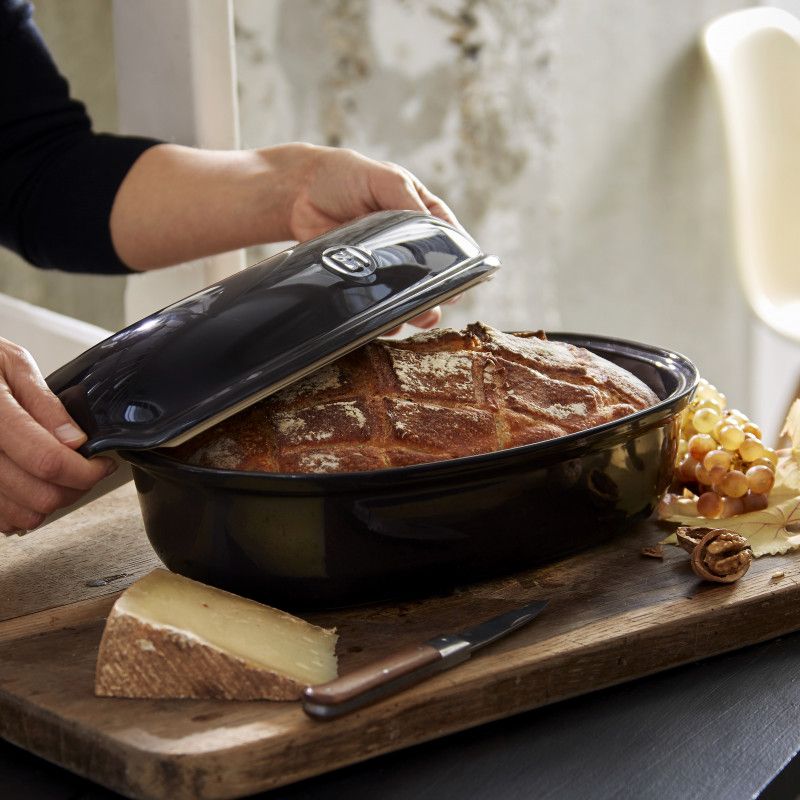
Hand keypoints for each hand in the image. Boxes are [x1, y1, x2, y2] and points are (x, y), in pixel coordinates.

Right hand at [0, 339, 114, 532]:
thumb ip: (45, 403)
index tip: (102, 464)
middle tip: (86, 470)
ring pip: (20, 515)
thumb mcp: (11, 363)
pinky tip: (29, 486)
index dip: (85, 470)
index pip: (47, 461)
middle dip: (75, 488)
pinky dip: (20, 511)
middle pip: (38, 495)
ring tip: (59, 477)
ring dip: (50, 503)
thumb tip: (75, 440)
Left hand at [285, 145, 460, 332]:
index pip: (450, 243)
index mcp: (422, 218)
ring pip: (405, 297)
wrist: (299, 191)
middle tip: (439, 305)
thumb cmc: (349, 176)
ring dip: (414, 312)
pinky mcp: (359, 282)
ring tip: (417, 318)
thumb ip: (410, 204)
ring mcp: (383, 267)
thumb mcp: (386, 180)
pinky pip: (374, 305)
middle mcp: (407, 247)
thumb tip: (435, 232)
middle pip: (431, 278)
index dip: (460, 264)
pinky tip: (382, 323)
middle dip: (438, 295)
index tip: (463, 281)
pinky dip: (380, 318)